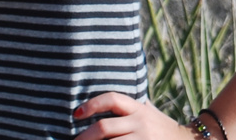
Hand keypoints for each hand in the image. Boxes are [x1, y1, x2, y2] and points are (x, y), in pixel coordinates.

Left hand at [72, 93, 194, 139]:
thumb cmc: (159, 128)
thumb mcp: (147, 112)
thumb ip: (128, 108)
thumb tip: (97, 104)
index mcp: (138, 108)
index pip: (112, 99)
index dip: (92, 104)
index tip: (76, 113)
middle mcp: (140, 122)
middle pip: (104, 127)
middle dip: (84, 137)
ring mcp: (142, 139)